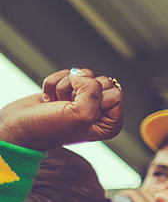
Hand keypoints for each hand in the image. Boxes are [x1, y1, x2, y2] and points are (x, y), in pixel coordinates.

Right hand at [0, 68, 123, 150]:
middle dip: (80, 90)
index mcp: (110, 123)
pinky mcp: (66, 90)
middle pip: (103, 81)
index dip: (95, 98)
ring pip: (84, 74)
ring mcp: (82, 99)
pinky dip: (53, 83)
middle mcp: (100, 111)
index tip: (79, 111)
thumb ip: (93, 91)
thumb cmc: (49, 128)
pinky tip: (48, 98)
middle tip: (66, 106)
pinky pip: (67, 73)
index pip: (116, 93)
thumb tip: (82, 74)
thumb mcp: (81, 115)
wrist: (17, 128)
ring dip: (65, 86)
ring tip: (56, 103)